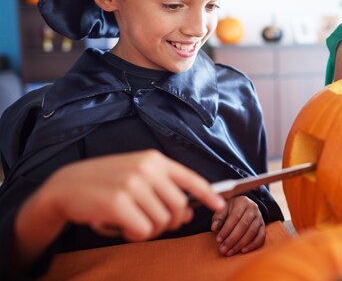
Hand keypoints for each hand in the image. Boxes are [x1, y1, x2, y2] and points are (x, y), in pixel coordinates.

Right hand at [20, 150, 225, 243]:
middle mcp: (146, 169)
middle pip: (179, 207)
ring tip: (131, 221)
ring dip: (149, 230)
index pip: (190, 179)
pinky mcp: (118, 203)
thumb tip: (188, 213)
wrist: (66, 185)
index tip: (221, 206)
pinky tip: (121, 226)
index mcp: (154, 159)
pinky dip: (134, 235)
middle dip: (170, 222)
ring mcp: (132, 184)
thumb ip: (162, 189)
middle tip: (152, 224)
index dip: (209, 195)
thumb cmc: (105, 182)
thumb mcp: (136, 175)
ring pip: (162, 222)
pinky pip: (142, 231)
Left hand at [211, 195, 264, 255]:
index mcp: (243, 202)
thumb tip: (214, 228)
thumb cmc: (230, 210)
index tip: (218, 240)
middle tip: (223, 249)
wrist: (243, 207)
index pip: (234, 217)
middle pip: (244, 226)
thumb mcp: (223, 210)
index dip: (226, 230)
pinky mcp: (263, 227)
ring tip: (230, 252)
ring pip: (252, 232)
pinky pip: (260, 237)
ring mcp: (260, 218)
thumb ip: (218, 218)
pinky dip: (252, 245)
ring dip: (240, 244)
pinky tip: (243, 251)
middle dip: (232, 239)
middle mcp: (253, 208)